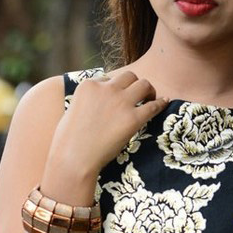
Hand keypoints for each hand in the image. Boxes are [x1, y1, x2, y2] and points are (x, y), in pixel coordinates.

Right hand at [51, 69, 169, 175]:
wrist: (74, 157)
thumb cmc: (68, 142)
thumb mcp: (73, 112)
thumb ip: (87, 103)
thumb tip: (96, 109)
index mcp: (89, 85)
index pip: (109, 78)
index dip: (116, 88)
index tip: (118, 99)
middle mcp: (106, 88)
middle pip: (129, 76)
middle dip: (135, 84)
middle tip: (140, 96)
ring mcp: (121, 102)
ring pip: (144, 84)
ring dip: (149, 91)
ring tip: (150, 100)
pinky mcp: (133, 118)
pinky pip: (153, 106)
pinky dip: (160, 104)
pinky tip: (164, 104)